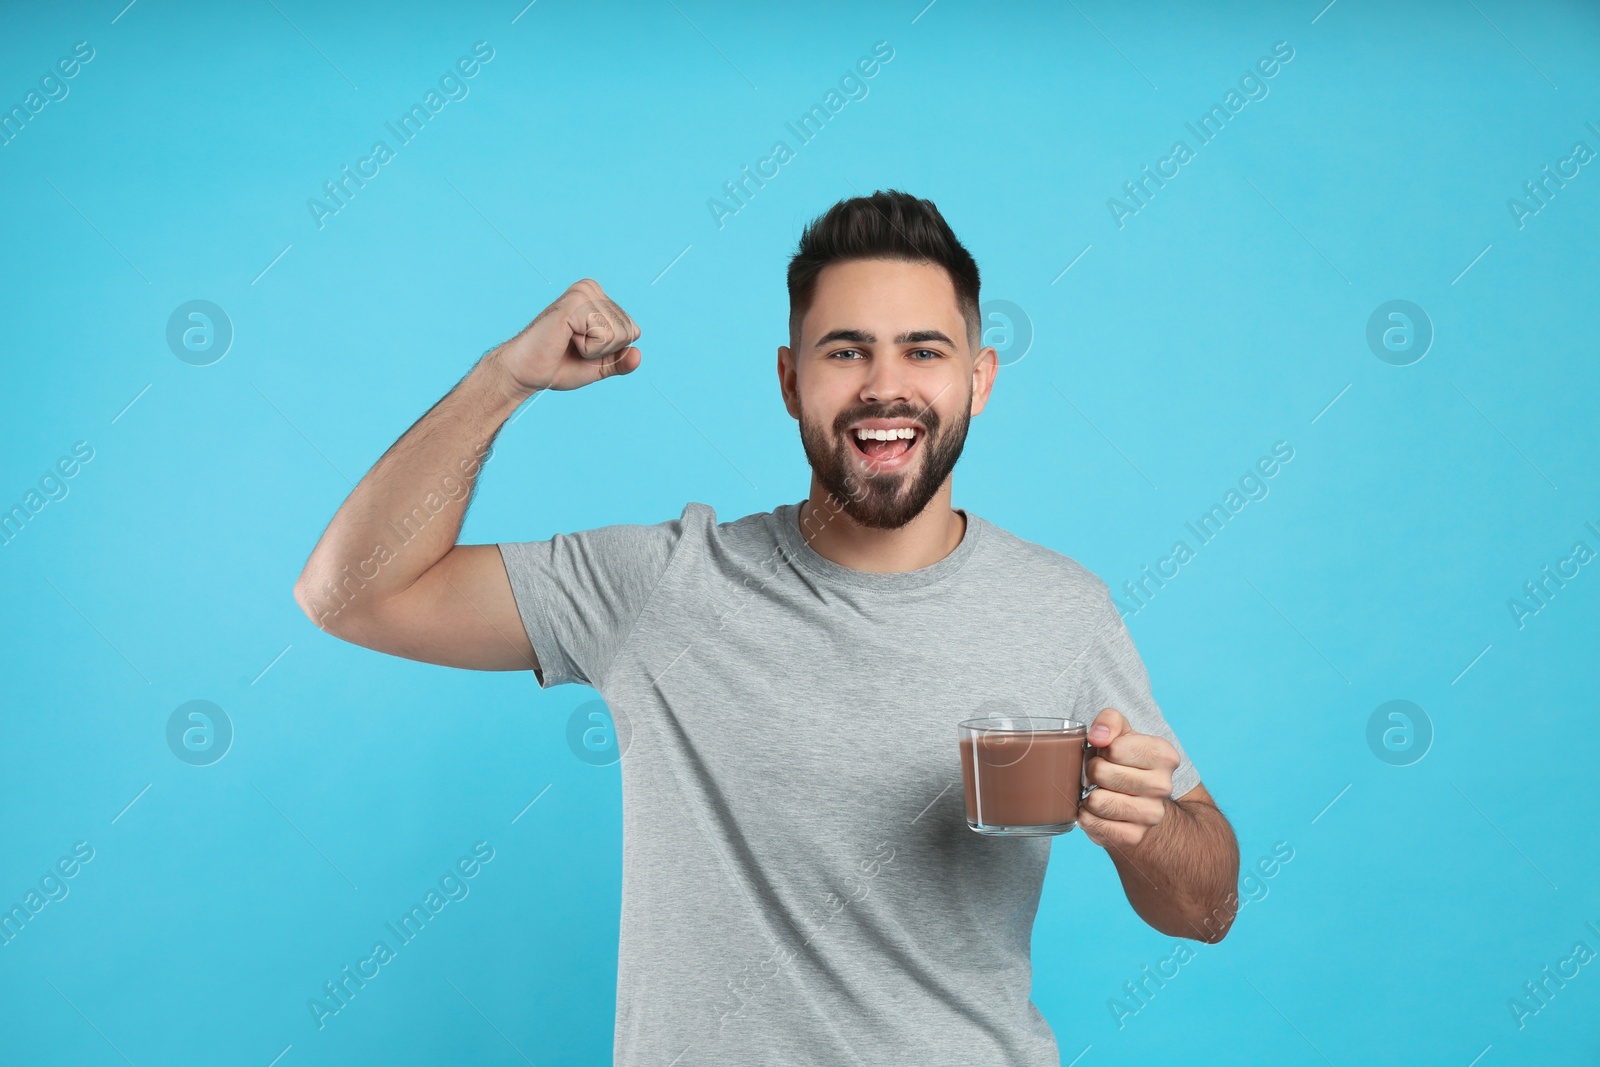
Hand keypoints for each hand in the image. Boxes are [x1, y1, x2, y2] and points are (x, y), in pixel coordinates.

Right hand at [490, 278, 641, 395]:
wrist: (527, 372)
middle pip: (628, 332)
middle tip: (573, 347)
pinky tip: (565, 339)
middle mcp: (592, 289)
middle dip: (603, 351)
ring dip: (594, 350)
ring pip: (617, 334)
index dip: (611, 350)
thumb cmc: (559, 365)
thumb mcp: (599, 365)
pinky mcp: (575, 301)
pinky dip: (587, 348)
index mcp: (599, 298)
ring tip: (568, 342)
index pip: (633, 331)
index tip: (583, 348)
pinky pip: (604, 335)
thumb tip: (639, 355)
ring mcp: (583, 292)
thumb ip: (621, 360)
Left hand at [1078, 708, 1180, 850]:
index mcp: (1164, 755)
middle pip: (1101, 773)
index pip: (1114, 749)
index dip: (1101, 749)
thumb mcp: (1120, 731)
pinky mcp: (1134, 836)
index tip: (1107, 752)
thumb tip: (1097, 736)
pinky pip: (1092, 824)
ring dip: (1088, 794)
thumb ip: (1109, 720)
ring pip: (1096, 801)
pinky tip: (1097, 810)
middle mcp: (1163, 786)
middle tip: (1099, 772)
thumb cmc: (1124, 759)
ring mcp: (1151, 815)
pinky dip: (1086, 815)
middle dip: (1091, 770)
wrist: (1138, 799)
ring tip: (1099, 790)